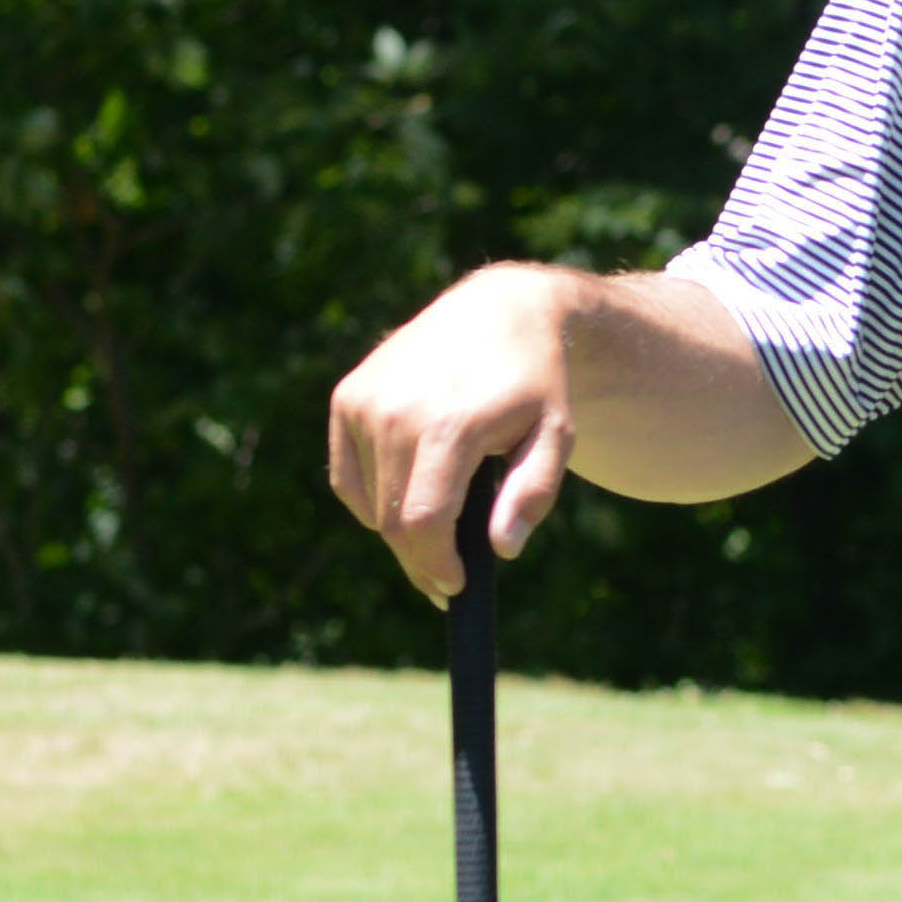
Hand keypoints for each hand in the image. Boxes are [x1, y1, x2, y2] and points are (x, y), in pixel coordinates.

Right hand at [325, 266, 579, 599]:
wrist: (499, 312)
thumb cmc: (534, 383)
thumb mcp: (555, 436)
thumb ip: (531, 494)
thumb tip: (502, 549)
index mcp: (449, 425)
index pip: (424, 520)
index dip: (435, 565)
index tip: (454, 588)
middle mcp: (395, 411)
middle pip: (393, 520)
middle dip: (420, 560)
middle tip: (447, 581)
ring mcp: (364, 402)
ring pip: (370, 504)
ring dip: (401, 528)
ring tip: (442, 526)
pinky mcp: (347, 398)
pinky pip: (350, 478)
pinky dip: (374, 499)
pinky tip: (410, 491)